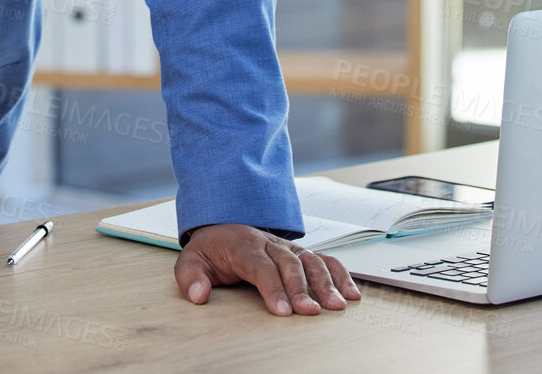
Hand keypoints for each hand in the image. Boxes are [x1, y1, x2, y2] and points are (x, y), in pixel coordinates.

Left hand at [174, 224, 360, 315]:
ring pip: (310, 260)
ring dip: (326, 283)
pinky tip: (351, 293)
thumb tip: (199, 296)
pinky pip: (324, 260)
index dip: (272, 288)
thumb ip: (190, 278)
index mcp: (243, 245)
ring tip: (337, 305)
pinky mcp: (299, 253)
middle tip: (310, 312)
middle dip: (302, 289)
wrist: (221, 228)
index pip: (260, 266)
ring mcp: (286, 247)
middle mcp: (269, 243)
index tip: (282, 311)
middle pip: (289, 263)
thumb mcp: (190, 261)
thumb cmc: (210, 250)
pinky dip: (340, 275)